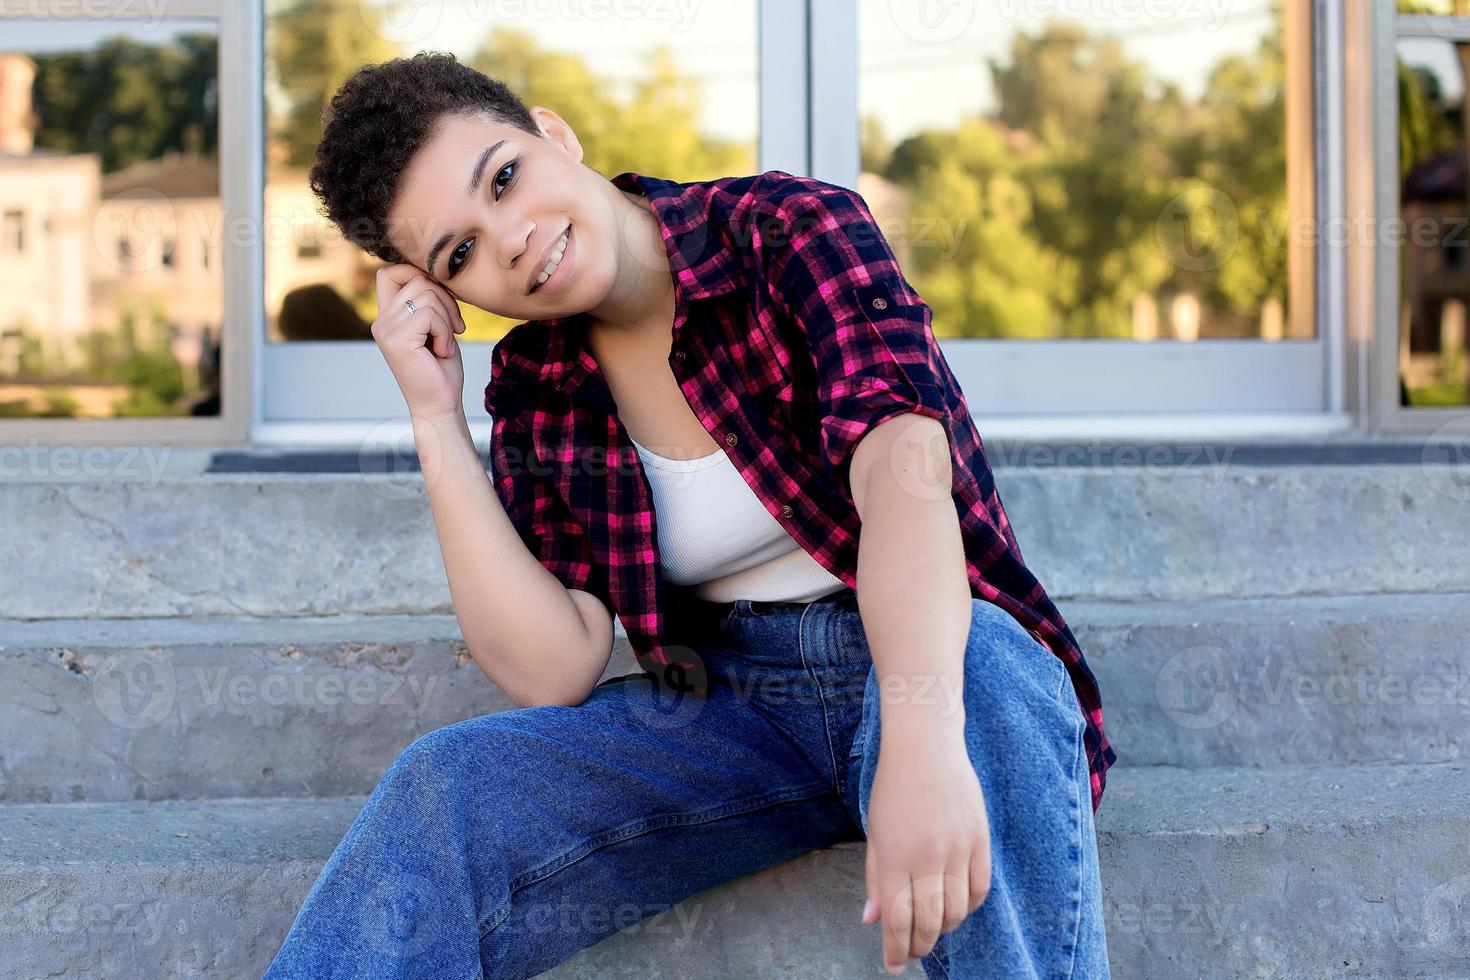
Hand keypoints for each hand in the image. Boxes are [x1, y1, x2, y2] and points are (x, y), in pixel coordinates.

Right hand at [372, 264, 467, 420]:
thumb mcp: (435, 328)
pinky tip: (442, 351)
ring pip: (426, 295)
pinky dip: (445, 331)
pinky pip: (430, 314)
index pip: (389, 272)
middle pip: (416, 279)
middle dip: (445, 298)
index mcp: (387, 317)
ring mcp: (386, 330)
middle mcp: (381, 322)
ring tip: (445, 343)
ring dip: (446, 318)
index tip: (440, 299)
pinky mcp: (397, 339)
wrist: (439, 405)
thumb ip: (428, 301)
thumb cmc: (441, 369)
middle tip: (454, 326)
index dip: (417, 273)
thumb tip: (436, 271)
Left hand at [862, 729, 989, 974]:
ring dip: (943, 928)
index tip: (892, 965)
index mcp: (894, 855)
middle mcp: (927, 856)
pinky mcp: (980, 839)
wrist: (926, 745)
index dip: (894, 950)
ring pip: (957, 911)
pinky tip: (955, 906)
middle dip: (918, 946)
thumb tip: (873, 921)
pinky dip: (967, 906)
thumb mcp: (875, 832)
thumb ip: (876, 878)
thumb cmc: (893, 787)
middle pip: (929, 923)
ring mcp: (958, 847)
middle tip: (910, 951)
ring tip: (931, 928)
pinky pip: (979, 889)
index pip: (896, 920)